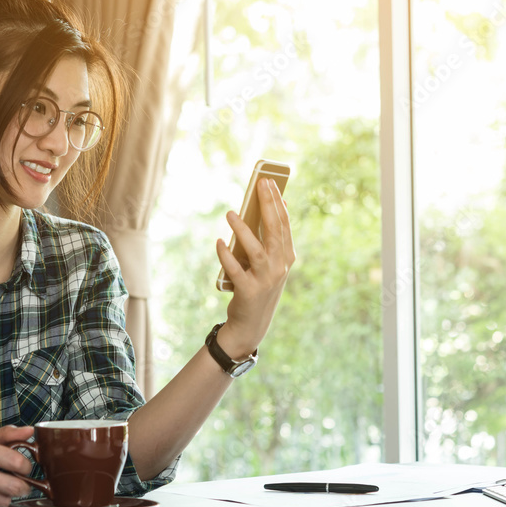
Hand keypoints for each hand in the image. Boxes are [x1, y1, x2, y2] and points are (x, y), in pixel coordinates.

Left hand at [215, 177, 295, 354]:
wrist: (252, 324)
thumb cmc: (258, 286)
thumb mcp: (268, 263)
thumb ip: (269, 240)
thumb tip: (267, 209)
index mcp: (286, 258)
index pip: (284, 225)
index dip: (277, 202)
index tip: (269, 182)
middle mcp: (279, 267)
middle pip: (275, 231)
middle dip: (268, 206)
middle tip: (260, 185)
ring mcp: (265, 280)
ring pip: (256, 250)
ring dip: (243, 230)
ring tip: (230, 214)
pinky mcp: (248, 292)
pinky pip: (236, 270)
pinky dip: (226, 255)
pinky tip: (219, 243)